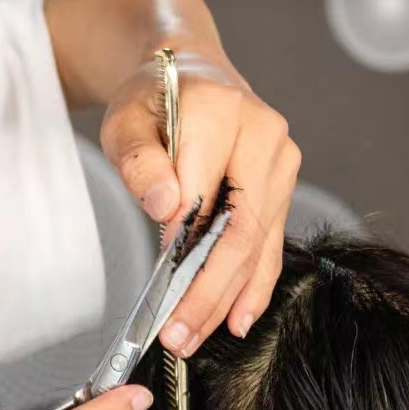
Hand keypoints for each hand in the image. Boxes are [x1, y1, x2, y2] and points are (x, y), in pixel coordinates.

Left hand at [101, 49, 300, 355]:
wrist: (191, 73)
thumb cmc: (155, 99)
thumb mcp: (126, 122)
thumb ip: (142, 162)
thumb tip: (168, 207)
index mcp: (222, 111)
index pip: (205, 192)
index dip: (183, 245)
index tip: (159, 287)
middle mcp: (264, 135)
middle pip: (241, 228)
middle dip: (210, 290)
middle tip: (179, 334)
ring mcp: (281, 162)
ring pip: (258, 244)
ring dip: (228, 297)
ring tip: (197, 336)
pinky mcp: (282, 186)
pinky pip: (270, 243)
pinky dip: (253, 284)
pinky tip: (239, 318)